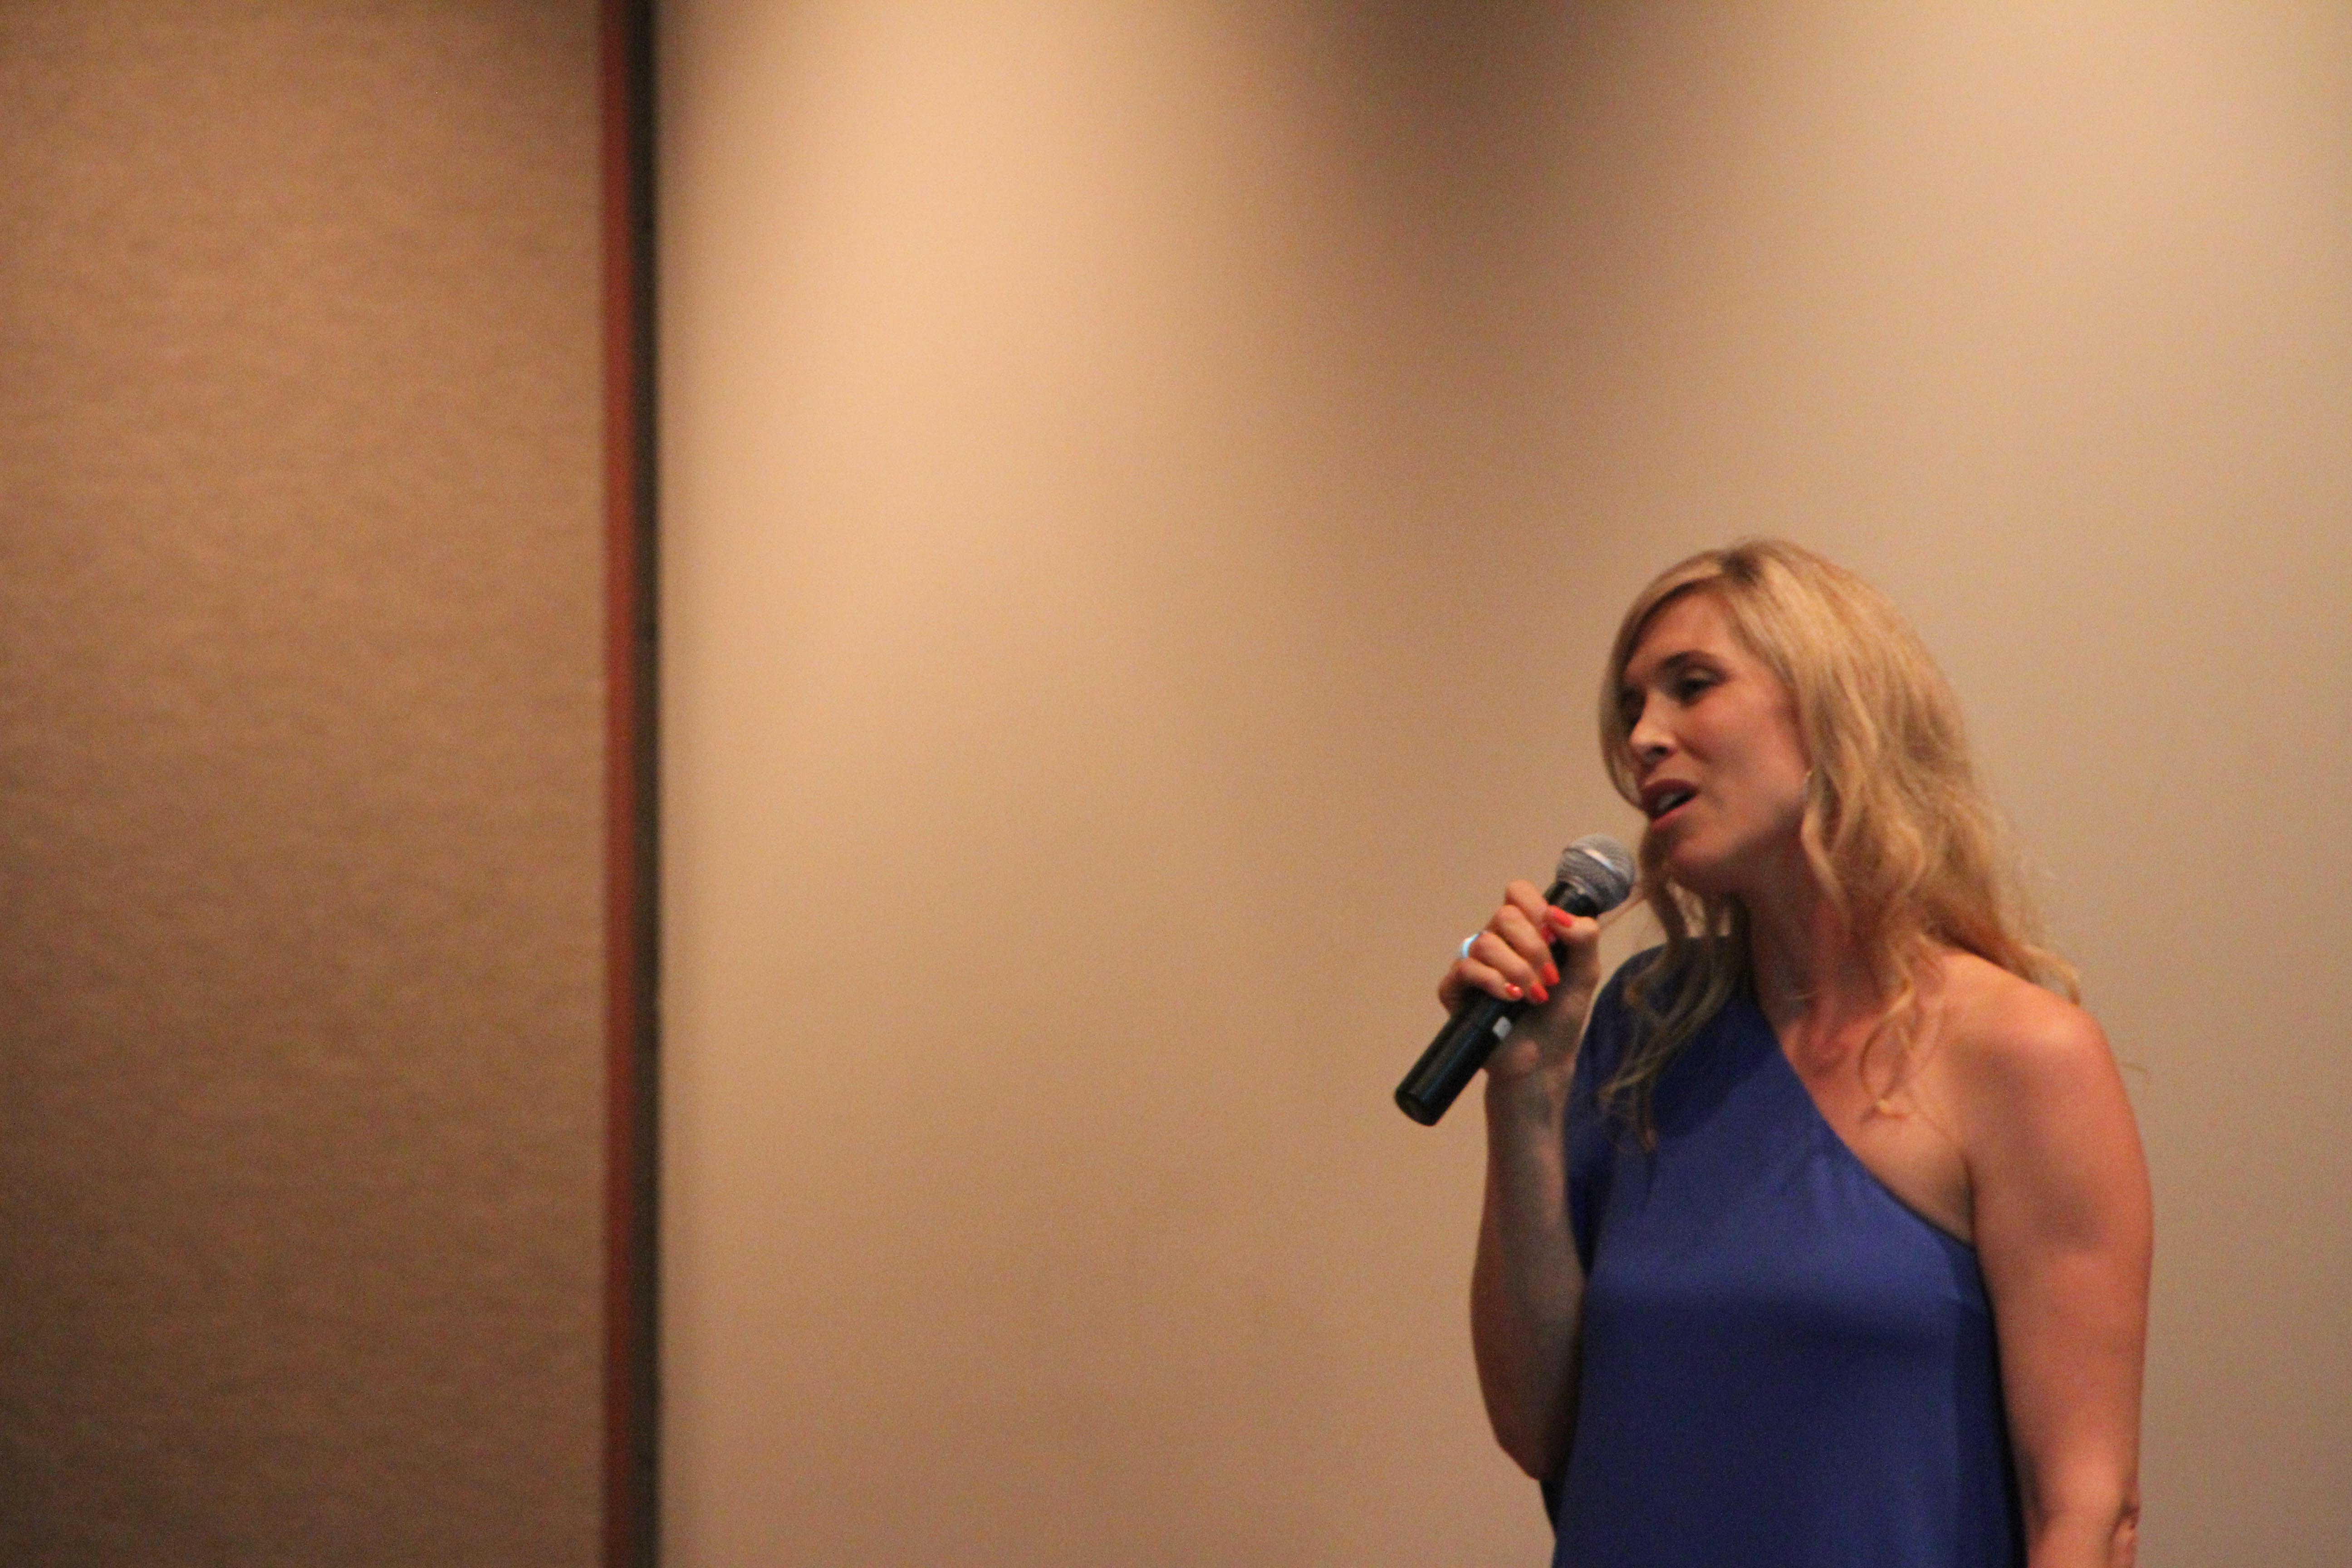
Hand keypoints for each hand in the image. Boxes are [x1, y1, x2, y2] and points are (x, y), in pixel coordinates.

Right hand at [1437, 879, 1602, 1085]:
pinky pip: (1466, 969)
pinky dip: (1493, 981)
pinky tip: (1511, 999)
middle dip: (1534, 946)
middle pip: (1504, 915)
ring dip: (1518, 969)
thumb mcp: (1585, 973)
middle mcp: (1496, 942)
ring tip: (1536, 996)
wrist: (1544, 1061)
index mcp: (1524, 931)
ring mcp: (1473, 965)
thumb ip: (1583, 938)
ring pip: (1486, 942)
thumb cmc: (1561, 1016)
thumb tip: (1559, 915)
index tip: (1554, 933)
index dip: (1535, 905)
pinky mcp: (1455, 990)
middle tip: (1550, 977)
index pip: (1517, 893)